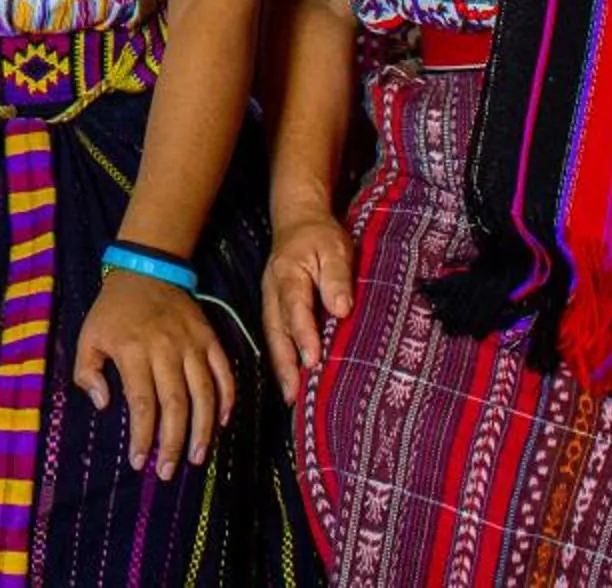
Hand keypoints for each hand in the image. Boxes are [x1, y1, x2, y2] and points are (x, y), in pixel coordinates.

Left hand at [72, 270, 234, 479]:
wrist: (146, 269)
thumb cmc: (112, 309)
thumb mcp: (88, 335)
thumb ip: (87, 371)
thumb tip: (103, 404)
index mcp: (133, 350)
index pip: (142, 402)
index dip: (143, 435)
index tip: (139, 462)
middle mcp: (166, 348)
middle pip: (175, 404)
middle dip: (172, 442)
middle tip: (168, 472)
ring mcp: (192, 343)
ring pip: (203, 393)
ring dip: (203, 429)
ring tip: (197, 458)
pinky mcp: (210, 338)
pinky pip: (224, 372)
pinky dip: (227, 398)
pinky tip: (222, 422)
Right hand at [261, 215, 354, 402]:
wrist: (298, 219)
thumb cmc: (320, 235)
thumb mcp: (335, 248)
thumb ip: (336, 277)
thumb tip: (341, 309)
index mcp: (289, 274)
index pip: (295, 308)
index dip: (303, 335)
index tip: (312, 359)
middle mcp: (274, 290)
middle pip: (276, 330)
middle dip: (284, 362)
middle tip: (293, 393)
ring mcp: (270, 298)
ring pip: (273, 335)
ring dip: (280, 365)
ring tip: (290, 394)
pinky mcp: (274, 304)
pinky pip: (275, 332)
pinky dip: (281, 355)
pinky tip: (290, 374)